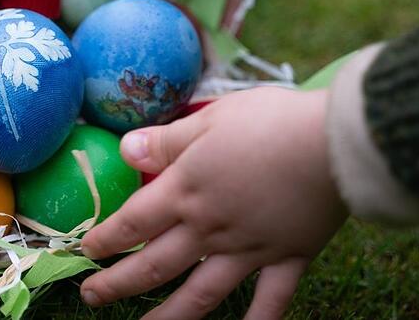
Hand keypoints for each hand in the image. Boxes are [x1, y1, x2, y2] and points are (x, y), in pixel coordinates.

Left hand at [79, 88, 347, 318]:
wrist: (334, 143)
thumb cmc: (269, 122)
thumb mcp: (209, 118)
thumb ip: (166, 141)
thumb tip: (125, 151)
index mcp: (187, 191)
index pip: (133, 222)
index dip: (105, 239)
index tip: (84, 251)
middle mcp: (211, 228)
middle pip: (155, 265)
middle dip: (118, 284)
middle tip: (92, 297)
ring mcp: (250, 249)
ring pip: (202, 294)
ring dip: (170, 317)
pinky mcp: (289, 257)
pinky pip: (271, 301)